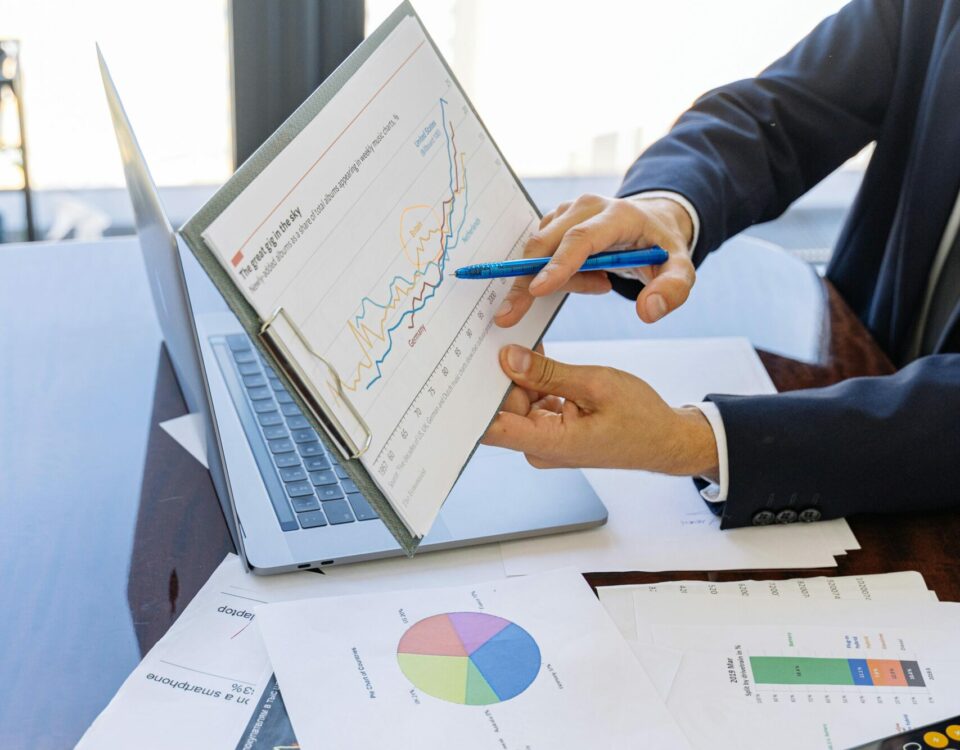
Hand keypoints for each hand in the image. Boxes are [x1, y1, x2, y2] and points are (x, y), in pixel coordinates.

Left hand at [483, 345, 718, 477]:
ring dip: (521, 375)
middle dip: (502, 374)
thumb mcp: (595, 384)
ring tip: (526, 345)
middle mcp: (540, 447)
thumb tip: (509, 358)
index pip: (491, 428)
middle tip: (503, 337)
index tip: (465, 369)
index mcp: (550, 443)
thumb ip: (549, 372)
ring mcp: (545, 440)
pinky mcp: (551, 431)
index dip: (473, 400)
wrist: (664, 440)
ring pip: (517, 401)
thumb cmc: (640, 418)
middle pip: (502, 407)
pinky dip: (535, 382)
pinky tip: (540, 360)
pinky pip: (532, 403)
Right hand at [494, 194, 694, 327]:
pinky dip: (556, 274)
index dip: (557, 265)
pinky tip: (589, 278)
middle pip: (546, 244)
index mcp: (618, 215)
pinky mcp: (556, 220)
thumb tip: (647, 311)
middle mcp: (587, 206)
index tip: (536, 290)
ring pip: (541, 250)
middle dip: (525, 280)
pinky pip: (542, 253)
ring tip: (599, 284)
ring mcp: (567, 211)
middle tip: (509, 315)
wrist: (652, 223)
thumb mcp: (681, 270)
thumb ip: (672, 290)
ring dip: (557, 279)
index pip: (581, 239)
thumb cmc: (662, 249)